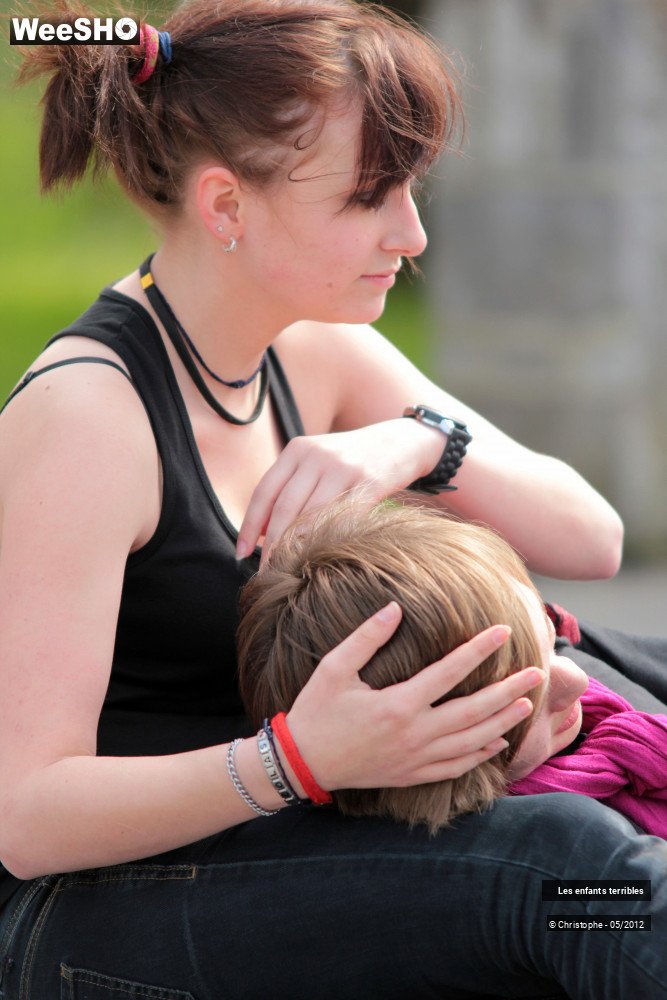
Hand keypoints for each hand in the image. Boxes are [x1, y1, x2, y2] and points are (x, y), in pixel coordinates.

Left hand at [236, 418, 441, 562]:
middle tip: (265, 572)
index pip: (264, 491)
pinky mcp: (369, 481)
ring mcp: (344, 467)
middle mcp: (317, 455)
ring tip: (289, 570)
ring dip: (298, 547)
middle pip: (285, 507)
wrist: (402, 442)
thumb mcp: (317, 462)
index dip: (250, 525)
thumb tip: (262, 532)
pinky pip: (344, 518)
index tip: (240, 552)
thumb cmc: (352, 461)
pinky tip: (323, 556)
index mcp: (297, 449)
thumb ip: (290, 489)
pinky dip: (330, 539)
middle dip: (271, 544)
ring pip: (312, 515)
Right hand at [285, 603, 544, 790]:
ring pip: (472, 742)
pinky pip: (456, 768)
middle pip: (474, 710)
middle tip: (536, 673)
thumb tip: (395, 608)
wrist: (303, 763)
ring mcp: (416, 758)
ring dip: (502, 722)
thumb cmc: (316, 711)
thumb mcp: (333, 668)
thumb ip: (366, 638)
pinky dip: (481, 756)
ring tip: (526, 705)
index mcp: (398, 704)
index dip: (479, 649)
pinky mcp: (412, 774)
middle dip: (508, 691)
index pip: (450, 672)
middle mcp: (414, 733)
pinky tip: (497, 743)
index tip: (503, 632)